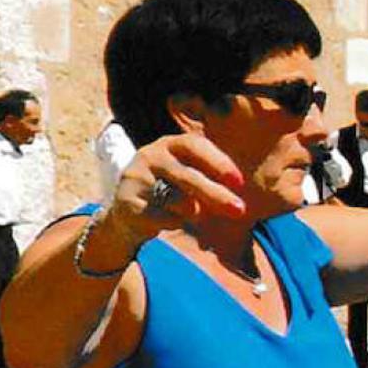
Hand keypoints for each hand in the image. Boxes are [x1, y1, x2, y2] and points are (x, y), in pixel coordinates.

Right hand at [111, 134, 247, 243]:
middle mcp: (150, 156)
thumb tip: (238, 196)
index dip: (219, 162)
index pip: (195, 145)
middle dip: (216, 194)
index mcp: (170, 145)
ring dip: (194, 212)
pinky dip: (175, 223)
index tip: (239, 182)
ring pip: (178, 200)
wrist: (128, 213)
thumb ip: (212, 179)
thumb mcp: (191, 178)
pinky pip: (165, 218)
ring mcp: (136, 178)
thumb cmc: (171, 191)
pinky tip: (168, 220)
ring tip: (191, 212)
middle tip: (240, 210)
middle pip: (187, 176)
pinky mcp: (128, 203)